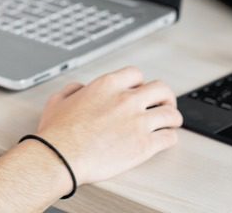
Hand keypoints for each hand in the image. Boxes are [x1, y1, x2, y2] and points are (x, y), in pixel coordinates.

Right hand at [34, 66, 181, 184]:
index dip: (140, 83)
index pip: (136, 74)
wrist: (62, 156)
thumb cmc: (58, 133)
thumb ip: (72, 90)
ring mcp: (138, 122)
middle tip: (163, 104)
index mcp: (107, 85)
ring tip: (170, 123)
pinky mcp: (144, 145)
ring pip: (171, 114)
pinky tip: (165, 140)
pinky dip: (170, 138)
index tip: (140, 91)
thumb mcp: (58, 100)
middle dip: (165, 97)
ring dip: (172, 118)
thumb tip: (79, 89)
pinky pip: (169, 138)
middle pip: (161, 89)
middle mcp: (126, 100)